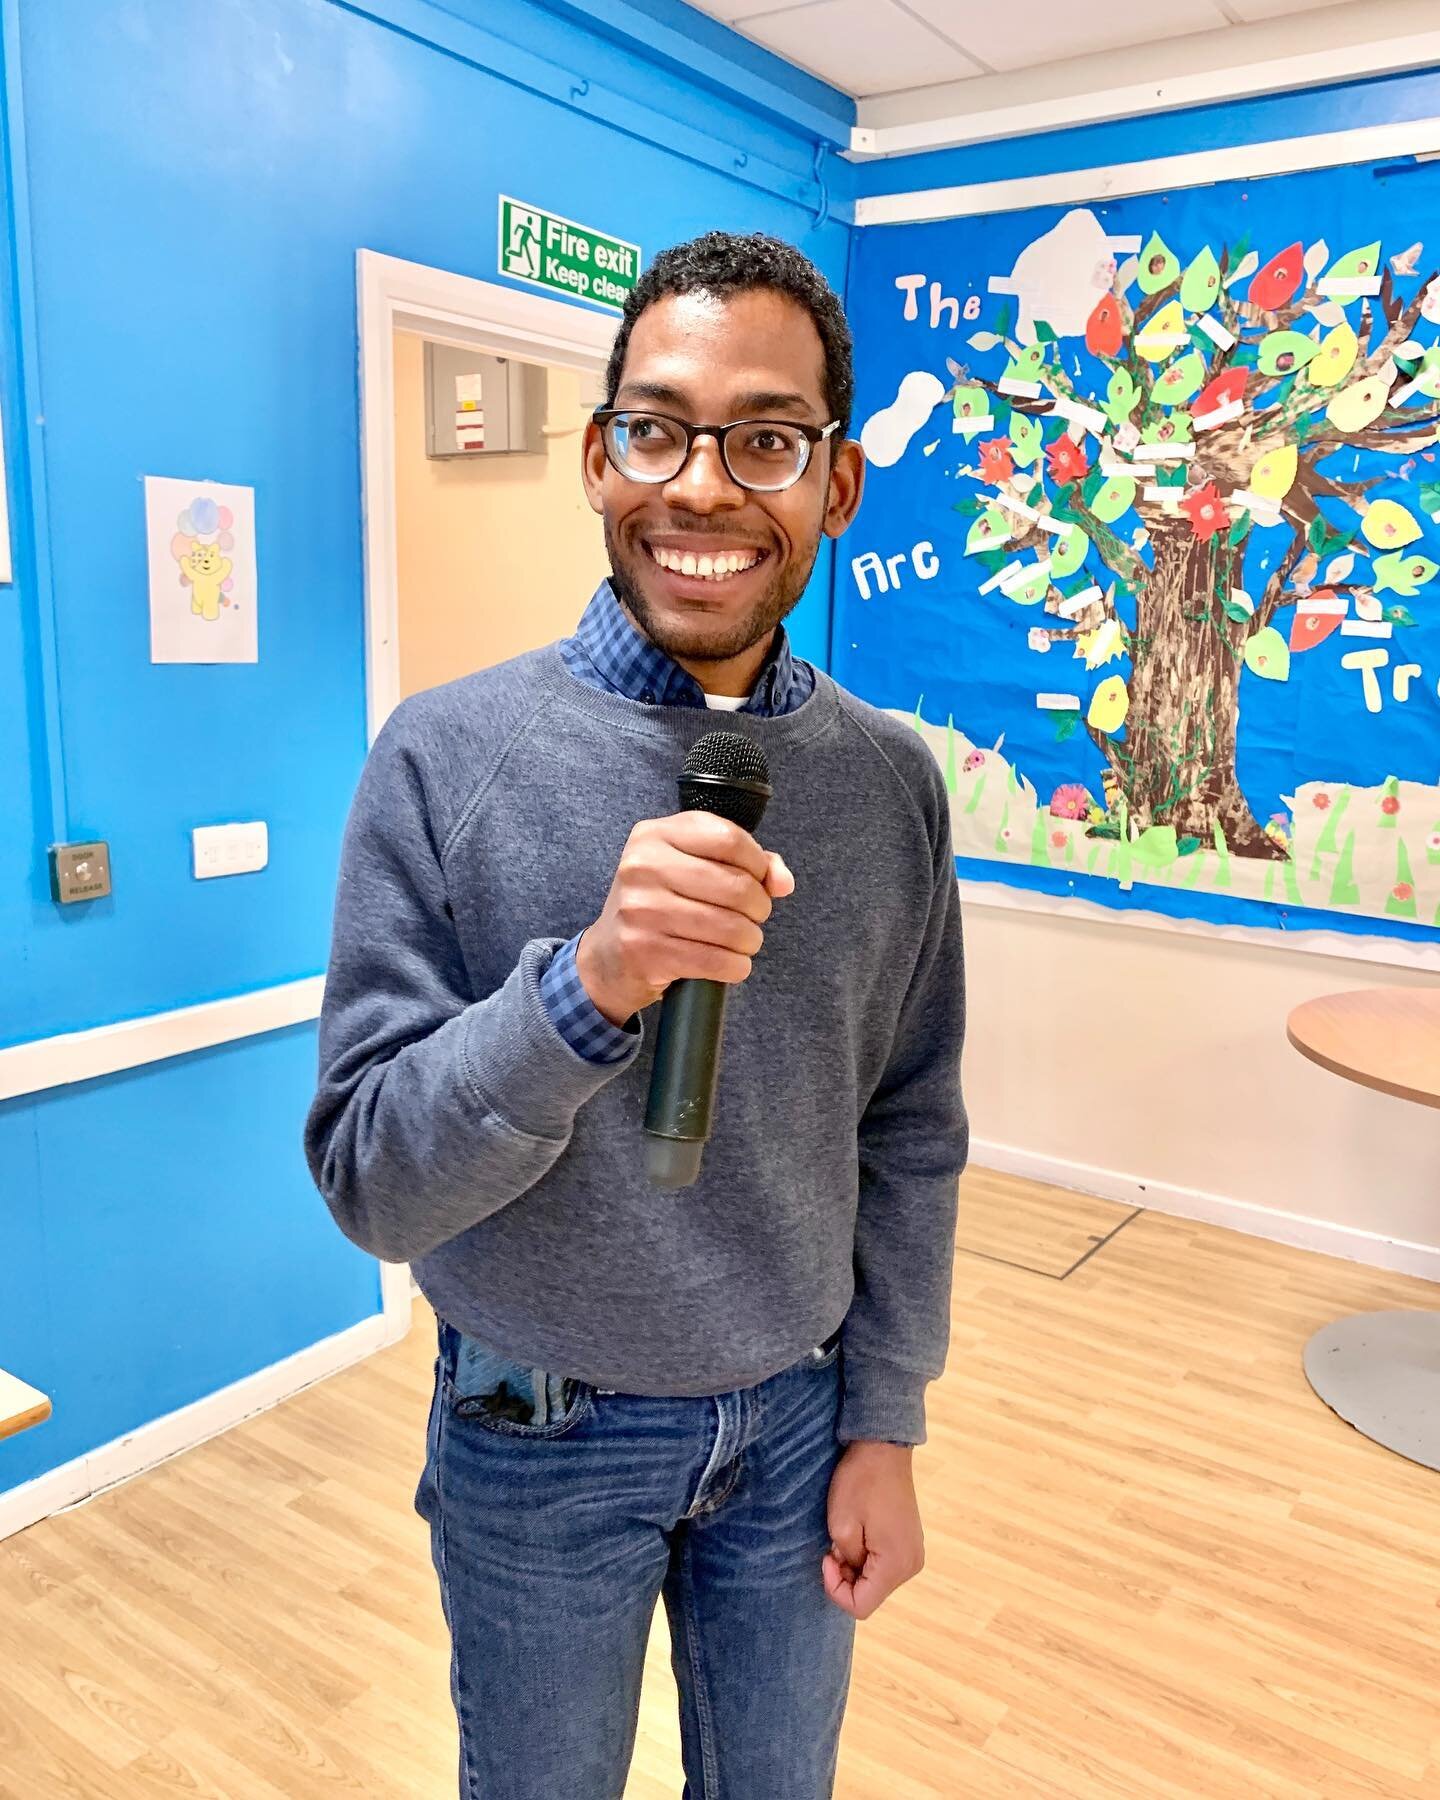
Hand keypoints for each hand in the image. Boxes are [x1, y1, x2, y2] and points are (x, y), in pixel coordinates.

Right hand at [576, 813, 794, 1026]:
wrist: (608, 956)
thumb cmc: (659, 905)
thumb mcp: (690, 869)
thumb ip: (744, 864)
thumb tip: (783, 882)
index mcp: (654, 835)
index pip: (728, 838)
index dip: (758, 864)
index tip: (760, 881)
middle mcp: (643, 866)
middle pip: (736, 885)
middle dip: (759, 908)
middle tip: (754, 918)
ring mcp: (640, 909)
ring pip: (730, 927)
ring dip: (750, 940)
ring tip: (744, 942)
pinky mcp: (644, 950)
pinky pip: (715, 959)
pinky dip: (735, 966)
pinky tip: (732, 963)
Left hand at [822, 1442, 923, 1620]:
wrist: (883, 1448)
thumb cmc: (860, 1482)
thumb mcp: (841, 1524)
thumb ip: (846, 1561)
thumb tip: (852, 1571)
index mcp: (896, 1565)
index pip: (861, 1606)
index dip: (836, 1590)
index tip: (827, 1558)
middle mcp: (911, 1565)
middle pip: (870, 1595)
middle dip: (846, 1578)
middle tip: (833, 1547)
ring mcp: (913, 1553)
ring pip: (876, 1581)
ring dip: (855, 1567)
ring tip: (845, 1537)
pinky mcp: (909, 1542)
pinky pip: (885, 1565)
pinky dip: (867, 1558)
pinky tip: (859, 1534)